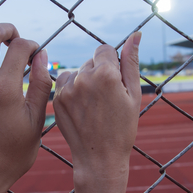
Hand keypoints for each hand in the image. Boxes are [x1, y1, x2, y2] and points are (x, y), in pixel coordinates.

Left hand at [53, 32, 140, 192]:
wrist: (99, 158)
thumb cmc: (123, 128)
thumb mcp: (133, 95)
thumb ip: (131, 62)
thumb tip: (135, 35)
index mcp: (105, 74)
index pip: (104, 50)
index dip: (112, 65)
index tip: (114, 83)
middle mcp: (83, 77)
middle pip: (91, 61)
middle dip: (99, 72)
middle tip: (106, 98)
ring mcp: (67, 88)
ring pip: (77, 71)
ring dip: (85, 80)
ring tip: (94, 105)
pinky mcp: (57, 98)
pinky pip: (65, 82)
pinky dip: (72, 89)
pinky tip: (82, 106)